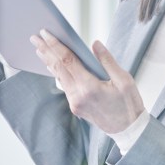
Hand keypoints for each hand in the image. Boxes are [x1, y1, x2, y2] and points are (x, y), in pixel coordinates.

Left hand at [30, 30, 144, 133]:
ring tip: (40, 48)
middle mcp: (78, 96)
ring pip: (58, 77)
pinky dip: (57, 72)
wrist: (129, 131)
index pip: (67, 60)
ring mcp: (75, 103)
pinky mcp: (75, 107)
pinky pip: (63, 85)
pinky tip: (53, 65)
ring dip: (49, 61)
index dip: (55, 45)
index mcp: (90, 87)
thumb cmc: (129, 105)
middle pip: (58, 68)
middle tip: (35, 37)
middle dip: (46, 50)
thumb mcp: (124, 80)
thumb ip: (107, 60)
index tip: (46, 33)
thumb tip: (95, 44)